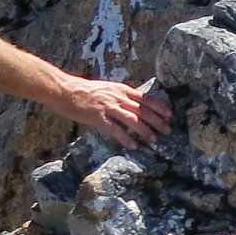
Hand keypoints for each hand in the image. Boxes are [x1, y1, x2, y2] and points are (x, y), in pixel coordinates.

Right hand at [58, 77, 172, 148]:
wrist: (65, 90)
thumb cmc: (85, 90)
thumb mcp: (108, 88)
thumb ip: (121, 96)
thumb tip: (134, 103)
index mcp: (121, 89)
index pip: (145, 98)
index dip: (159, 107)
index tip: (170, 115)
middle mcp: (117, 97)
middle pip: (142, 110)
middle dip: (157, 121)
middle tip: (168, 130)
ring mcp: (108, 107)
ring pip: (132, 120)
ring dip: (145, 131)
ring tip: (154, 140)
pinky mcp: (98, 117)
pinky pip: (115, 129)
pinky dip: (126, 138)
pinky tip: (133, 145)